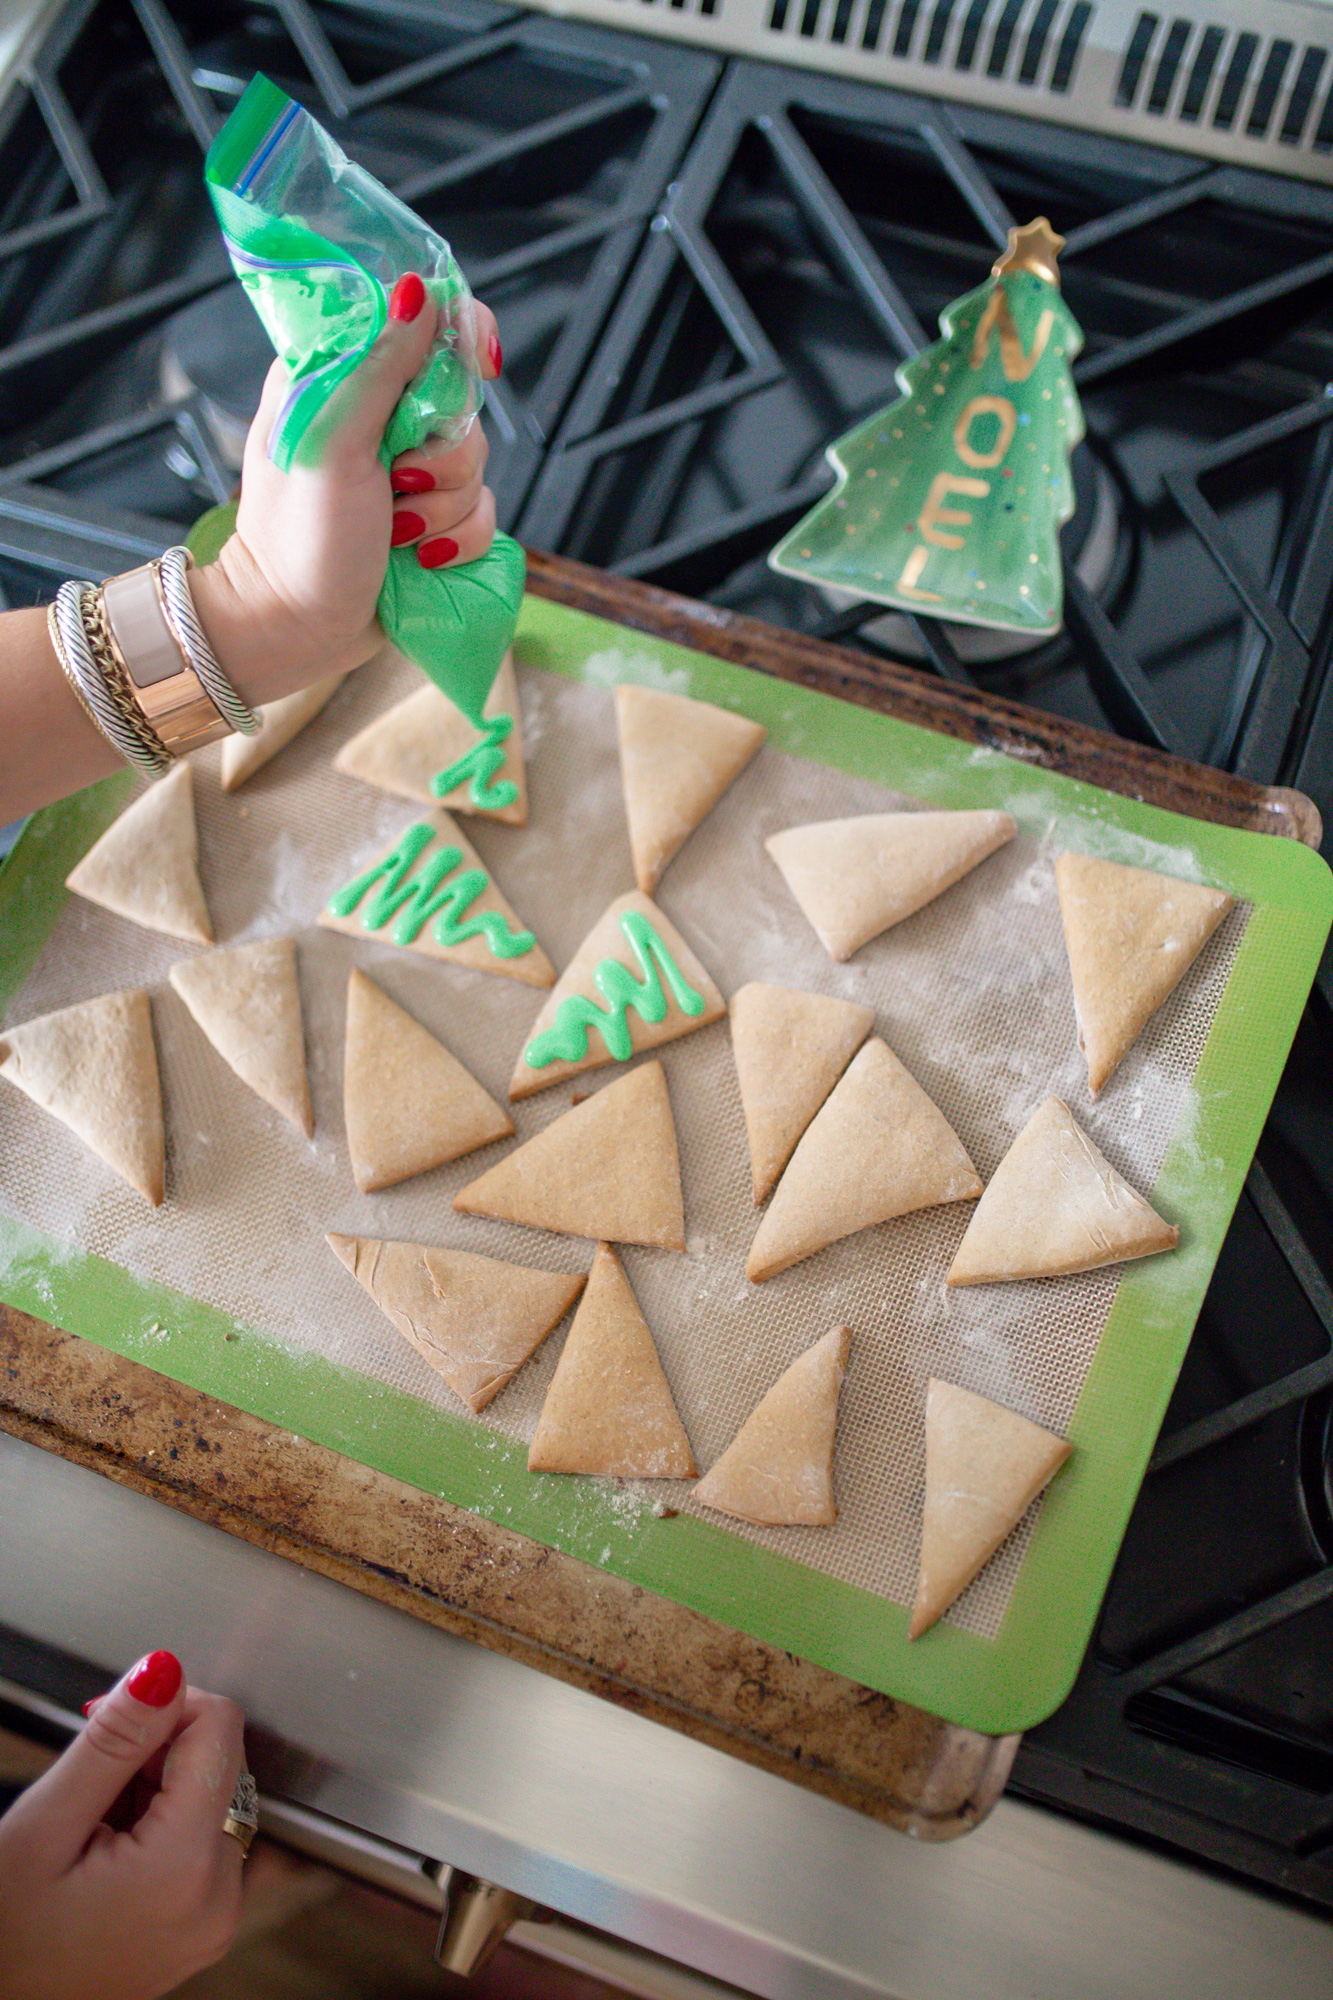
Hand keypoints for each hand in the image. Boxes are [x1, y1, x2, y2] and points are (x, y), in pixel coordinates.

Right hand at [0, 1651, 246, 1999]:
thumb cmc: (4, 1938)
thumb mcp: (44, 1827)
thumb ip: (114, 1742)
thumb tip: (166, 1670)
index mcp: (187, 1870)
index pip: (221, 1728)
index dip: (168, 1707)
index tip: (115, 1723)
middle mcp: (221, 1900)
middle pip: (226, 1763)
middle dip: (163, 1751)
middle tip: (94, 1785)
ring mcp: (219, 1921)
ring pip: (220, 1799)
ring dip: (167, 1787)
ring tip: (100, 1823)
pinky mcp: (209, 1928)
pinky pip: (213, 1845)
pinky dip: (172, 1826)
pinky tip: (116, 1847)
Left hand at [191, 278, 501, 703]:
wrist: (291, 629)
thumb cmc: (297, 537)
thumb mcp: (336, 439)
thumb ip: (380, 364)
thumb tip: (422, 291)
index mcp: (342, 376)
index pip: (420, 320)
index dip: (461, 334)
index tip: (479, 364)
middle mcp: (377, 417)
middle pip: (463, 402)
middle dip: (445, 455)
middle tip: (399, 484)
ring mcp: (406, 473)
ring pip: (476, 464)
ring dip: (445, 508)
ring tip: (396, 534)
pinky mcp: (428, 521)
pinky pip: (481, 515)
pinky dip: (458, 541)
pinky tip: (420, 559)